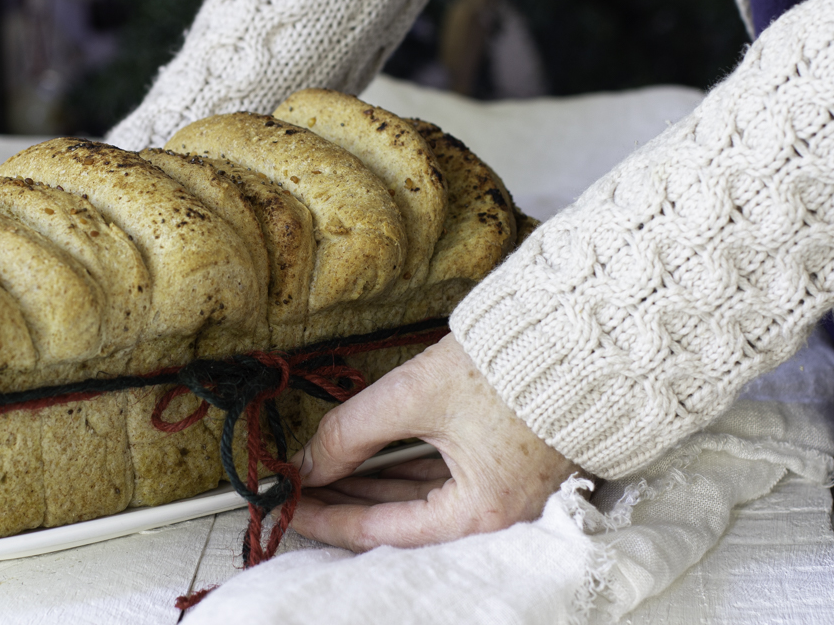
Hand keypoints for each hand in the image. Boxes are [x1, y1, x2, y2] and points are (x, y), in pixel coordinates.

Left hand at [289, 333, 582, 550]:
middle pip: (398, 522)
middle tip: (297, 488)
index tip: (289, 504)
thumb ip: (351, 431)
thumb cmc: (512, 368)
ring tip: (321, 473)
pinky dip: (400, 472)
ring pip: (417, 501)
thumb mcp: (415, 396)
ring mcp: (503, 491)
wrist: (578, 336)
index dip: (326, 517)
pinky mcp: (504, 465)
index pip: (380, 530)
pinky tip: (364, 463)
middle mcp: (496, 515)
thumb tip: (307, 462)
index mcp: (480, 513)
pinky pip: (440, 481)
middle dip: (343, 502)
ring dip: (368, 487)